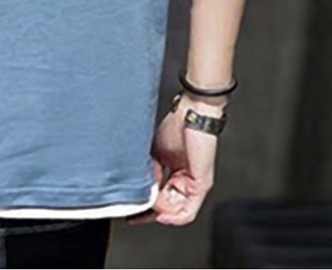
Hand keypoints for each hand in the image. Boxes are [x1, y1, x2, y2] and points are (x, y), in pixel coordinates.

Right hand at [124, 95, 220, 226]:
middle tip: (134, 215)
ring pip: (176, 211)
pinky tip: (161, 214)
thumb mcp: (155, 153)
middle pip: (168, 207)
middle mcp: (184, 181)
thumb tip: (141, 191)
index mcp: (174, 173)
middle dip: (150, 213)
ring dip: (160, 211)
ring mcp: (194, 184)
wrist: (192, 115)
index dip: (145, 205)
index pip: (160, 196)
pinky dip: (174, 217)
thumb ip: (150, 173)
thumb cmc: (176, 126)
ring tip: (147, 204)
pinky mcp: (201, 186)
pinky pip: (188, 211)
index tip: (130, 211)